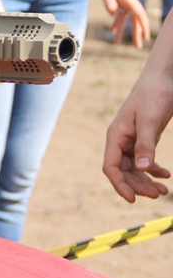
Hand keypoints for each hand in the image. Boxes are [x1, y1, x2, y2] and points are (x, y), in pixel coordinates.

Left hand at [94, 0, 150, 47]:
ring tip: (118, 43)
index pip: (139, 14)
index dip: (144, 25)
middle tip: (138, 47)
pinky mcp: (117, 0)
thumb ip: (109, 0)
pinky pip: (119, 14)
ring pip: (126, 19)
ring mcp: (124, 1)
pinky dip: (116, 22)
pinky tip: (112, 31)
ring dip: (124, 30)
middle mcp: (128, 1)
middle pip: (135, 19)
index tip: (147, 36)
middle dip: (137, 33)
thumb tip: (112, 13)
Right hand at [103, 81, 172, 201]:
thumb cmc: (154, 95)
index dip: (120, 184)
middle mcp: (120, 140)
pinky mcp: (144, 138)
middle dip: (138, 185)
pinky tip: (166, 175)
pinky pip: (145, 159)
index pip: (111, 166)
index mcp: (115, 136)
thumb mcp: (150, 121)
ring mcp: (132, 139)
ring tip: (164, 190)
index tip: (133, 199)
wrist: (163, 78)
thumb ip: (146, 145)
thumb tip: (144, 169)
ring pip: (135, 168)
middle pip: (123, 171)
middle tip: (158, 195)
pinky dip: (155, 170)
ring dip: (147, 180)